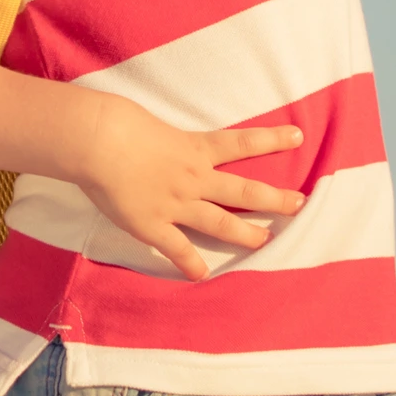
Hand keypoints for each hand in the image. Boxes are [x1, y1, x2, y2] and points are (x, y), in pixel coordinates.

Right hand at [67, 99, 307, 280]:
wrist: (97, 140)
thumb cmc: (118, 120)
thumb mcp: (151, 120)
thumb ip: (166, 137)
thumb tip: (162, 139)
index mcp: (194, 148)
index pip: (242, 143)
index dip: (271, 139)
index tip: (297, 137)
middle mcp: (194, 178)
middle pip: (243, 191)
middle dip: (274, 199)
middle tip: (299, 204)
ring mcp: (176, 204)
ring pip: (221, 222)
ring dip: (246, 234)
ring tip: (266, 241)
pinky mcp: (154, 225)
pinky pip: (178, 249)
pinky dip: (190, 264)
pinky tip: (202, 274)